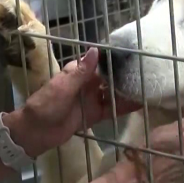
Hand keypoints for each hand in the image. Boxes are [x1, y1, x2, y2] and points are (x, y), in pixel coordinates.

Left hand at [7, 47, 140, 156]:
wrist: (35, 133)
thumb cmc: (45, 106)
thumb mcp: (63, 87)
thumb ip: (81, 71)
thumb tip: (96, 49)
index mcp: (78, 73)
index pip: (100, 62)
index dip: (116, 59)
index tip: (135, 55)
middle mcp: (87, 84)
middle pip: (109, 78)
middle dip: (125, 75)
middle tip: (148, 72)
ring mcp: (91, 99)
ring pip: (113, 93)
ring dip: (127, 91)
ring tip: (147, 87)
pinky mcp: (93, 115)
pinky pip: (111, 110)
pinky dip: (123, 107)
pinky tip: (138, 105)